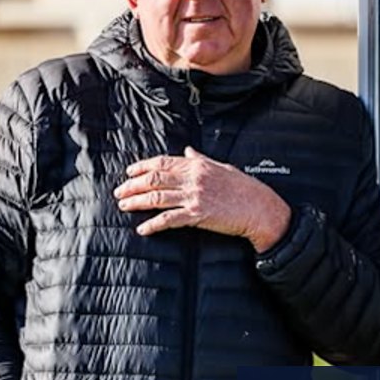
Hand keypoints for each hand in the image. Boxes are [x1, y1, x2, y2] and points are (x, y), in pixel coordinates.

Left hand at [114, 147, 291, 251]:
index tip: (129, 172)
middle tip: (120, 192)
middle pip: (154, 179)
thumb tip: (187, 151)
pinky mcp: (198, 215)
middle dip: (133, 185)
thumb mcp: (222, 167)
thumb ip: (201, 159)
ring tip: (124, 206)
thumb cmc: (244, 188)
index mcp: (198, 165)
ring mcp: (195, 196)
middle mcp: (193, 178)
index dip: (142, 166)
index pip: (162, 162)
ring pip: (157, 198)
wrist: (260, 208)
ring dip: (137, 202)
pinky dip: (153, 224)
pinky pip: (169, 220)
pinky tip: (143, 229)